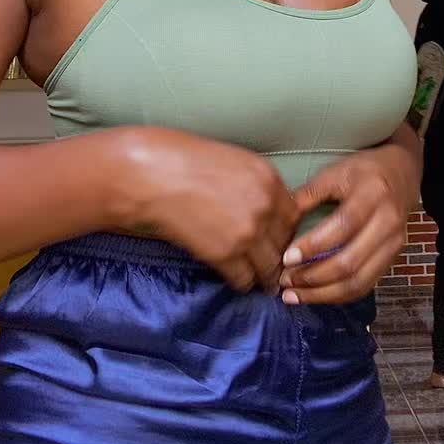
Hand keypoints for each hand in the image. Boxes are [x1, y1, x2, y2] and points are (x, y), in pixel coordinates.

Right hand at [116, 129, 299, 294]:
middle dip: (276, 254)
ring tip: (257, 280)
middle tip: (267, 263)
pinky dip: (240, 283)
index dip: (283, 230)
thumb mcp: (232, 161)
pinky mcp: (226, 255)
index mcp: (268, 178)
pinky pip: (244, 279)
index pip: (293, 216)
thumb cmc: (182, 160)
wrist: (151, 175)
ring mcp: (248, 232)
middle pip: (285, 243)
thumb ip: (254, 185)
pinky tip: (234, 280)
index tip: (275, 239)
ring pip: (269, 267)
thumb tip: (262, 207)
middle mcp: (265, 205)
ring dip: (262, 275)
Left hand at [278, 124, 421, 305]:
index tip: (286, 258)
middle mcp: (388, 223)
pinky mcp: (392, 259)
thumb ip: (309, 194)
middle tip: (284, 280)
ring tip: (294, 295)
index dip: (313, 246)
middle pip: (351, 262)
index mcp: (372, 195)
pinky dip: (338, 296)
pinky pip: (365, 286)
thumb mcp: (336, 172)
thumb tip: (279, 221)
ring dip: (322, 293)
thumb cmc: (364, 171)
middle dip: (313, 277)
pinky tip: (315, 295)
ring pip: (358, 282)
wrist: (402, 173)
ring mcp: (393, 245)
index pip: (342, 227)